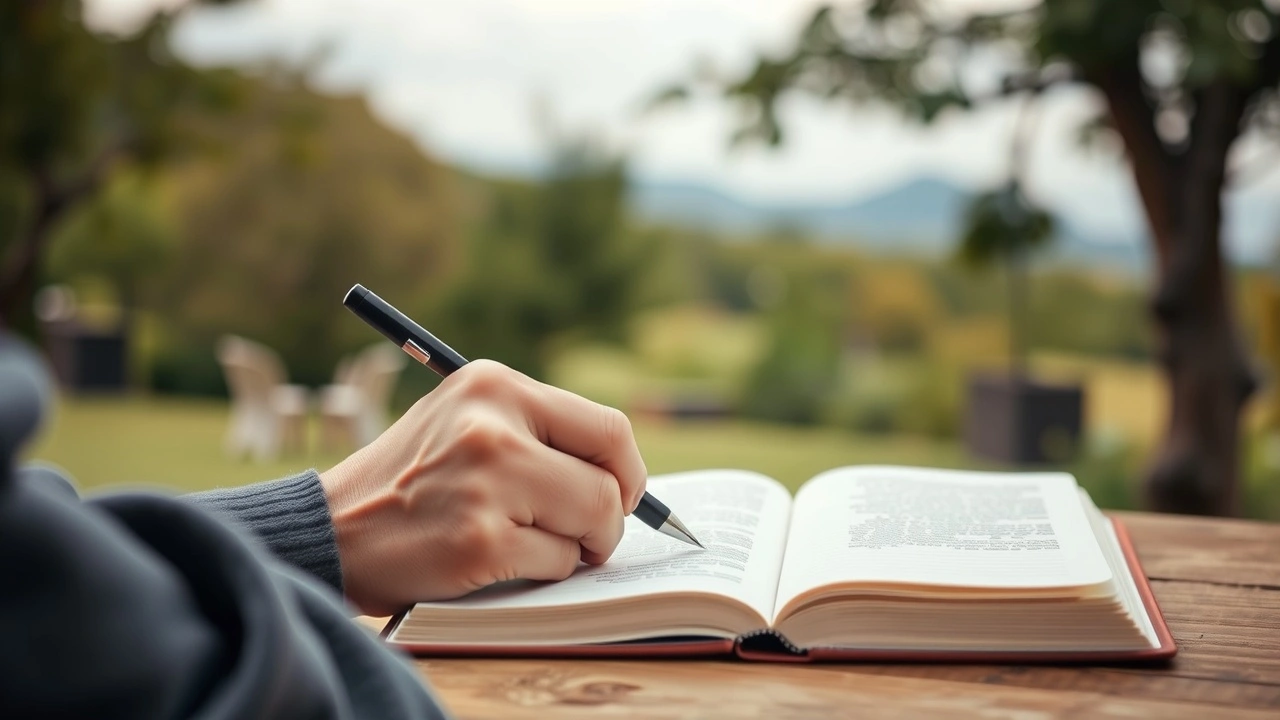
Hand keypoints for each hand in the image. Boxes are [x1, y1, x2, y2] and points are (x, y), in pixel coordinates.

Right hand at [319, 360, 647, 614]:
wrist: (331, 530)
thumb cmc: (409, 482)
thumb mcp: (464, 421)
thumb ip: (537, 433)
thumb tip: (624, 473)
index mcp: (493, 385)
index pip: (608, 428)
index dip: (628, 470)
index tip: (622, 494)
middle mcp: (491, 426)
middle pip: (610, 480)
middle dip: (611, 517)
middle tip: (591, 535)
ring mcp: (487, 484)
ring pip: (591, 522)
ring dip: (574, 547)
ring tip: (525, 542)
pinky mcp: (480, 541)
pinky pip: (557, 563)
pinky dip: (541, 572)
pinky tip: (496, 561)